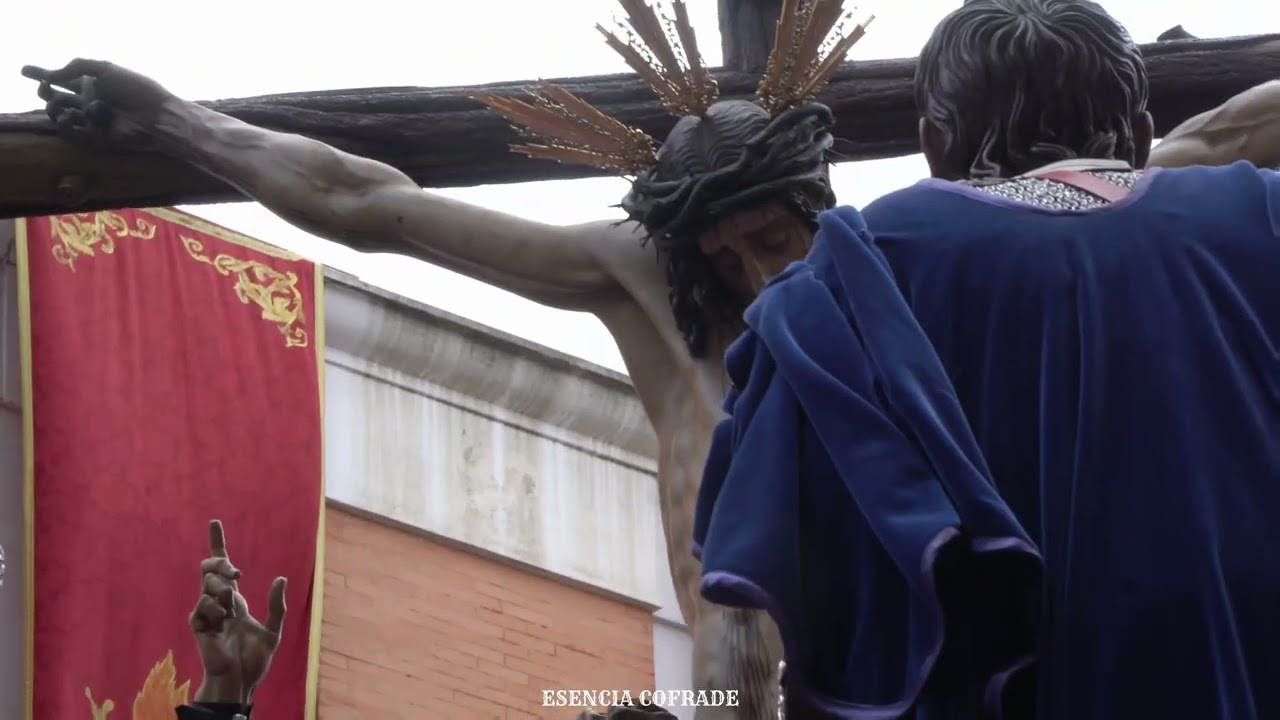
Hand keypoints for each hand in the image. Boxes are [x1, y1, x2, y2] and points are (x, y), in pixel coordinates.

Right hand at [20, 59, 175, 149]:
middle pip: (58, 98)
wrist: (157, 116)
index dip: (44, 75)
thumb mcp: (106, 69)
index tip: (26, 71)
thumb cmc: (137, 89)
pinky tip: (69, 117)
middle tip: (44, 87)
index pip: (64, 80)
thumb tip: (52, 74)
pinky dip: (65, 125)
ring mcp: (93, 121)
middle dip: (45, 92)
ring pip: (60, 115)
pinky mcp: (96, 139)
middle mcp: (91, 103)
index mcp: (95, 84)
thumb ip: (77, 66)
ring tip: (59, 104)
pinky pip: (72, 133)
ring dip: (54, 108)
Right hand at [189, 519, 286, 705]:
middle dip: (221, 563)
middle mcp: (219, 602)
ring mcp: (207, 612)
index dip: (218, 544)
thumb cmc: (255, 660)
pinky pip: (203, 604)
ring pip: (209, 584)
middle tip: (237, 573)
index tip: (214, 522)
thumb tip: (281, 578)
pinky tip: (222, 622)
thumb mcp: (274, 630)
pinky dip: (216, 609)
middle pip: (211, 568)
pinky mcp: (198, 623)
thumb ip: (277, 605)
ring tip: (231, 612)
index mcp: (235, 601)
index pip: (223, 567)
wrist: (240, 680)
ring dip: (223, 592)